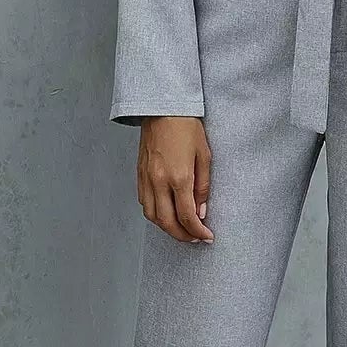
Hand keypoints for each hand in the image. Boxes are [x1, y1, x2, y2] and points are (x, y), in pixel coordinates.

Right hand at [137, 116, 213, 242]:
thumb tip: (201, 211)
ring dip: (167, 228)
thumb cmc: (186, 127)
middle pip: (167, 222)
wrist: (162, 108)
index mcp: (178, 177)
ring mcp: (146, 179)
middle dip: (182, 236)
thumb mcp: (204, 156)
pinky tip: (166, 213)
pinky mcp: (139, 174)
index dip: (198, 231)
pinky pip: (144, 203)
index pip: (187, 216)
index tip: (207, 237)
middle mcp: (159, 181)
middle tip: (195, 238)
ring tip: (181, 229)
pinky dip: (155, 214)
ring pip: (152, 216)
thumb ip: (203, 187)